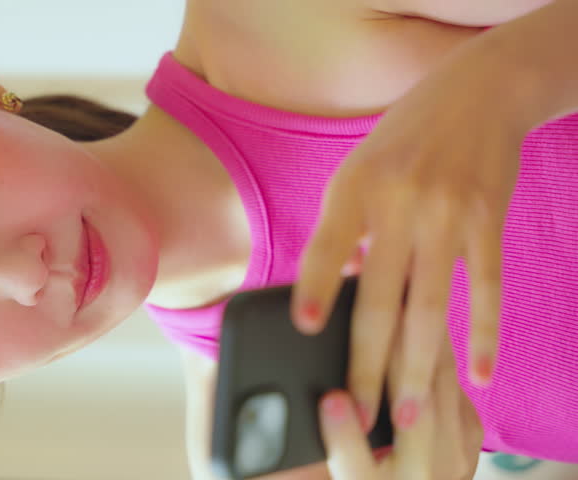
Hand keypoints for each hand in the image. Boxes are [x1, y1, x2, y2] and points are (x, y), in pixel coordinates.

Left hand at [290, 47, 523, 451]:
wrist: (479, 93)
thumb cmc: (405, 139)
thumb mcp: (359, 170)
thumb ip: (345, 229)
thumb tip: (335, 293)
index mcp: (355, 187)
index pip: (329, 247)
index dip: (317, 288)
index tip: (306, 330)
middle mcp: (399, 202)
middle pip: (380, 296)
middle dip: (368, 360)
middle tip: (360, 409)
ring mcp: (448, 214)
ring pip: (430, 305)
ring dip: (418, 365)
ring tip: (406, 410)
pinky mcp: (489, 221)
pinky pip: (486, 288)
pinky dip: (483, 334)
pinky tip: (477, 373)